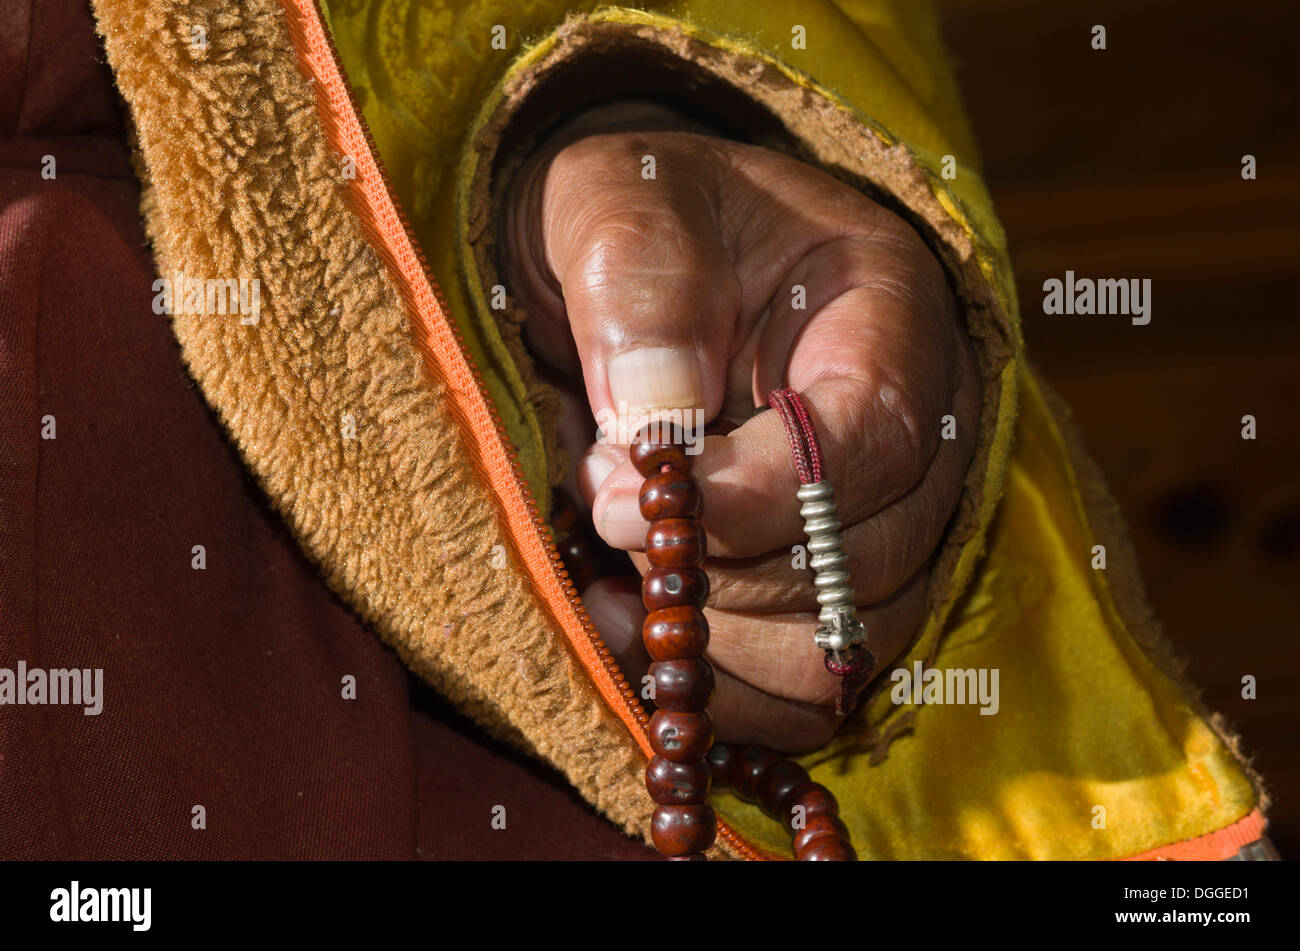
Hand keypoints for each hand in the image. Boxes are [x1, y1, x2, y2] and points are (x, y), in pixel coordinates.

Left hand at [501, 102, 978, 751]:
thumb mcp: (620, 204)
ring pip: (833, 650)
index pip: (874, 438)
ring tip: (607, 572)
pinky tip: (630, 628)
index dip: (755, 495)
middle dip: (709, 563)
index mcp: (887, 314)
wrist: (640, 268)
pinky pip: (803, 694)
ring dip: (705, 638)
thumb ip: (643, 290)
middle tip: (601, 499)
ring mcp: (885, 526)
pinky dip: (711, 689)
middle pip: (856, 565)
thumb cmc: (637, 221)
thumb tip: (657, 431)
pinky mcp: (833, 594)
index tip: (626, 499)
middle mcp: (918, 432)